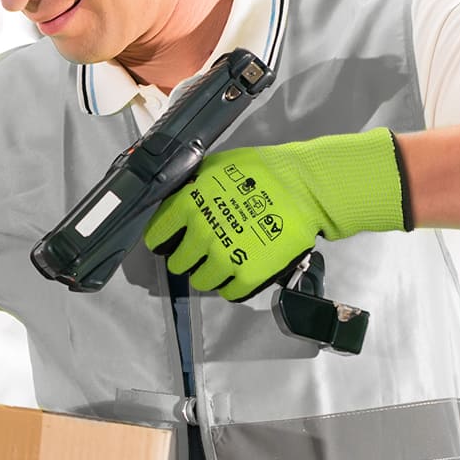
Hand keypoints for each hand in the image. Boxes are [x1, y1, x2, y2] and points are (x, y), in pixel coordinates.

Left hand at [143, 127, 407, 300]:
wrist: (303, 188)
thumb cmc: (259, 171)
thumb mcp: (216, 167)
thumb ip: (192, 185)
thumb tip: (174, 196)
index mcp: (188, 204)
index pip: (157, 234)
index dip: (161, 238)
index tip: (169, 240)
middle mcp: (200, 233)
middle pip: (177, 263)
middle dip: (187, 256)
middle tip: (202, 249)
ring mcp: (223, 257)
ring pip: (200, 280)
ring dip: (208, 272)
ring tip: (222, 260)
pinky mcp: (247, 276)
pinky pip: (227, 292)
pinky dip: (230, 284)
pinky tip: (239, 269)